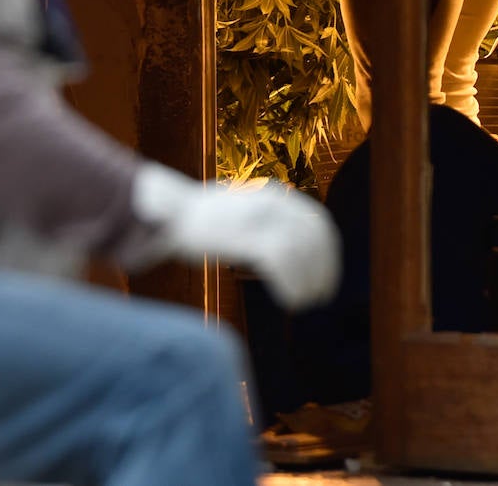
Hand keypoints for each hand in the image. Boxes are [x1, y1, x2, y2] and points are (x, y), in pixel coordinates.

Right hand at [127, 165, 341, 310]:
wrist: (169, 212)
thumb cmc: (204, 218)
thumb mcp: (245, 209)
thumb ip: (270, 221)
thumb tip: (293, 246)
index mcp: (276, 194)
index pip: (317, 221)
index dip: (329, 252)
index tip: (328, 275)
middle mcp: (273, 201)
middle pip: (315, 237)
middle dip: (324, 269)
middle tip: (322, 295)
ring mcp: (259, 217)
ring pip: (301, 252)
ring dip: (308, 281)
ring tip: (304, 303)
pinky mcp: (245, 234)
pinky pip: (281, 263)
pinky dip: (292, 284)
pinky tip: (290, 301)